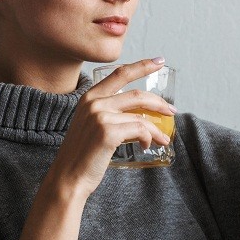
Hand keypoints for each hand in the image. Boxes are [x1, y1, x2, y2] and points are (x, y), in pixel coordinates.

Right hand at [47, 57, 175, 200]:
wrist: (68, 177)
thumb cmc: (82, 155)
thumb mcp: (91, 125)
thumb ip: (109, 113)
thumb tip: (140, 112)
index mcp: (89, 97)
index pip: (120, 73)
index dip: (142, 65)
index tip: (160, 61)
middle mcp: (94, 102)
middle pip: (137, 94)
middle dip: (159, 102)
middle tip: (171, 110)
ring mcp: (100, 116)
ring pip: (142, 116)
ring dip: (157, 128)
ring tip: (162, 138)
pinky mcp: (108, 132)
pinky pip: (140, 130)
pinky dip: (148, 138)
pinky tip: (146, 146)